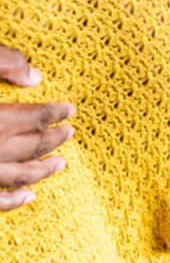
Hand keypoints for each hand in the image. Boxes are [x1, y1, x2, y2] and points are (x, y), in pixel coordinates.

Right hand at [0, 46, 74, 209]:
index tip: (70, 110)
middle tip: (70, 133)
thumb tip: (35, 76)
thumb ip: (3, 63)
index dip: (53, 113)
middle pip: (29, 146)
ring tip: (61, 164)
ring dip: (40, 170)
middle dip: (52, 139)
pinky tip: (28, 197)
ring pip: (16, 175)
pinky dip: (11, 200)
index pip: (32, 117)